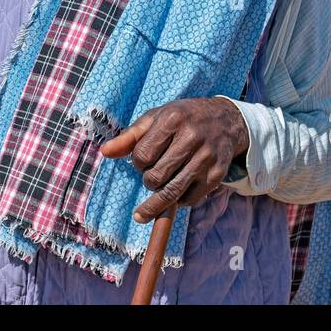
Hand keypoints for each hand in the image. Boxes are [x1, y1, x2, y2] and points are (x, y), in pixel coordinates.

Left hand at [99, 97, 249, 223]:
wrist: (225, 119)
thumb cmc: (183, 118)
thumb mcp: (155, 119)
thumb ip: (129, 137)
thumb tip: (105, 152)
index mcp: (172, 120)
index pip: (142, 156)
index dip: (138, 163)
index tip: (143, 160)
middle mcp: (192, 138)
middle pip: (156, 177)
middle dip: (148, 180)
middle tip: (152, 175)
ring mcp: (206, 158)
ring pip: (173, 192)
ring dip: (156, 202)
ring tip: (144, 211)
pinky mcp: (217, 174)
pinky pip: (191, 199)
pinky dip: (179, 202)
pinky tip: (175, 195)